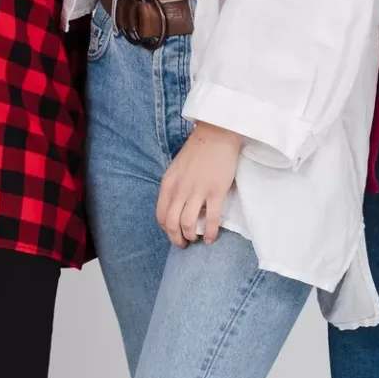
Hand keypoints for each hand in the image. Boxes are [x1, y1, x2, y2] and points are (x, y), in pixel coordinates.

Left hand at [156, 122, 243, 246]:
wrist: (217, 134)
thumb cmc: (198, 150)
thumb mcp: (177, 169)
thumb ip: (174, 187)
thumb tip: (176, 207)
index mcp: (168, 183)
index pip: (161, 215)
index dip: (166, 229)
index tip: (174, 233)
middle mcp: (179, 189)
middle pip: (171, 223)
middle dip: (176, 238)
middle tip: (184, 243)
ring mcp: (197, 191)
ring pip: (187, 224)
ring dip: (190, 237)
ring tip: (196, 239)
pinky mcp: (215, 191)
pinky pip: (211, 219)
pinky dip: (209, 233)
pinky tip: (210, 238)